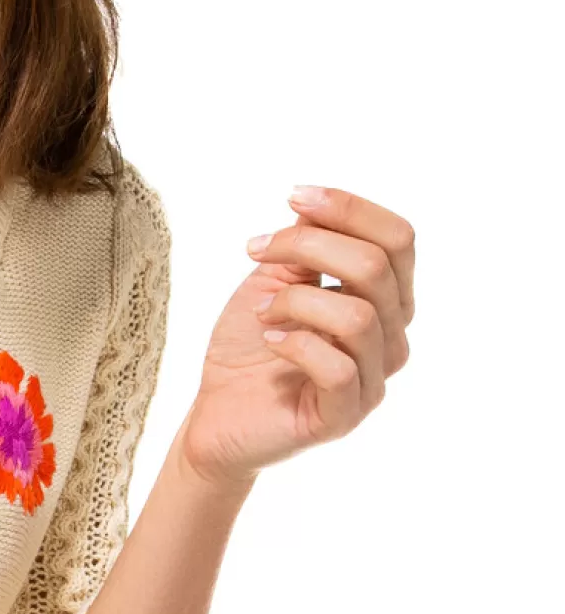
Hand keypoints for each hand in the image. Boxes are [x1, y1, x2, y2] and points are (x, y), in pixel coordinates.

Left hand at [177, 183, 414, 492]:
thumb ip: (305, 244)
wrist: (215, 413)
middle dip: (309, 245)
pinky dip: (296, 344)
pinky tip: (270, 341)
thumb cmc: (250, 346)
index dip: (349, 208)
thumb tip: (314, 203)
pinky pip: (338, 368)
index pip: (397, 239)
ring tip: (262, 312)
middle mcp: (391, 338)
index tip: (292, 197)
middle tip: (256, 251)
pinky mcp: (345, 416)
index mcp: (385, 300)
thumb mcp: (274, 280)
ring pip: (360, 317)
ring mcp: (373, 380)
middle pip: (378, 267)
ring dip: (296, 301)